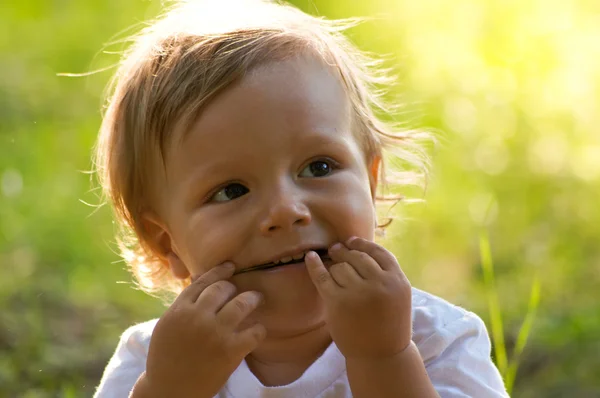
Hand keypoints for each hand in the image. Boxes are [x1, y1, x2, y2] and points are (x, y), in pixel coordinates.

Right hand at [144, 263, 265, 396]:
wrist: (169, 390)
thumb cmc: (167, 357)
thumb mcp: (167, 325)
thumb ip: (184, 304)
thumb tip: (200, 281)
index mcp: (180, 310)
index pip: (203, 281)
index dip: (219, 271)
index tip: (230, 266)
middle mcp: (198, 317)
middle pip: (223, 289)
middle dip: (235, 287)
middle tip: (242, 291)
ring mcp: (215, 333)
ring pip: (242, 303)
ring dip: (252, 299)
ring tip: (257, 300)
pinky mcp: (231, 350)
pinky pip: (254, 331)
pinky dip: (259, 329)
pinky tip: (258, 330)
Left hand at [306, 237, 411, 359]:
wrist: (380, 356)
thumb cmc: (388, 325)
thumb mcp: (398, 296)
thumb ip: (385, 274)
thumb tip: (360, 248)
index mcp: (397, 281)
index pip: (378, 253)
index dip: (363, 244)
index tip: (352, 241)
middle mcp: (379, 284)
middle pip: (357, 257)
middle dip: (345, 251)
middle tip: (336, 250)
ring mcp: (357, 293)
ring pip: (340, 267)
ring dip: (335, 266)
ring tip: (333, 269)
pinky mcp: (337, 302)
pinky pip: (322, 276)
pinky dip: (314, 265)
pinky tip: (310, 256)